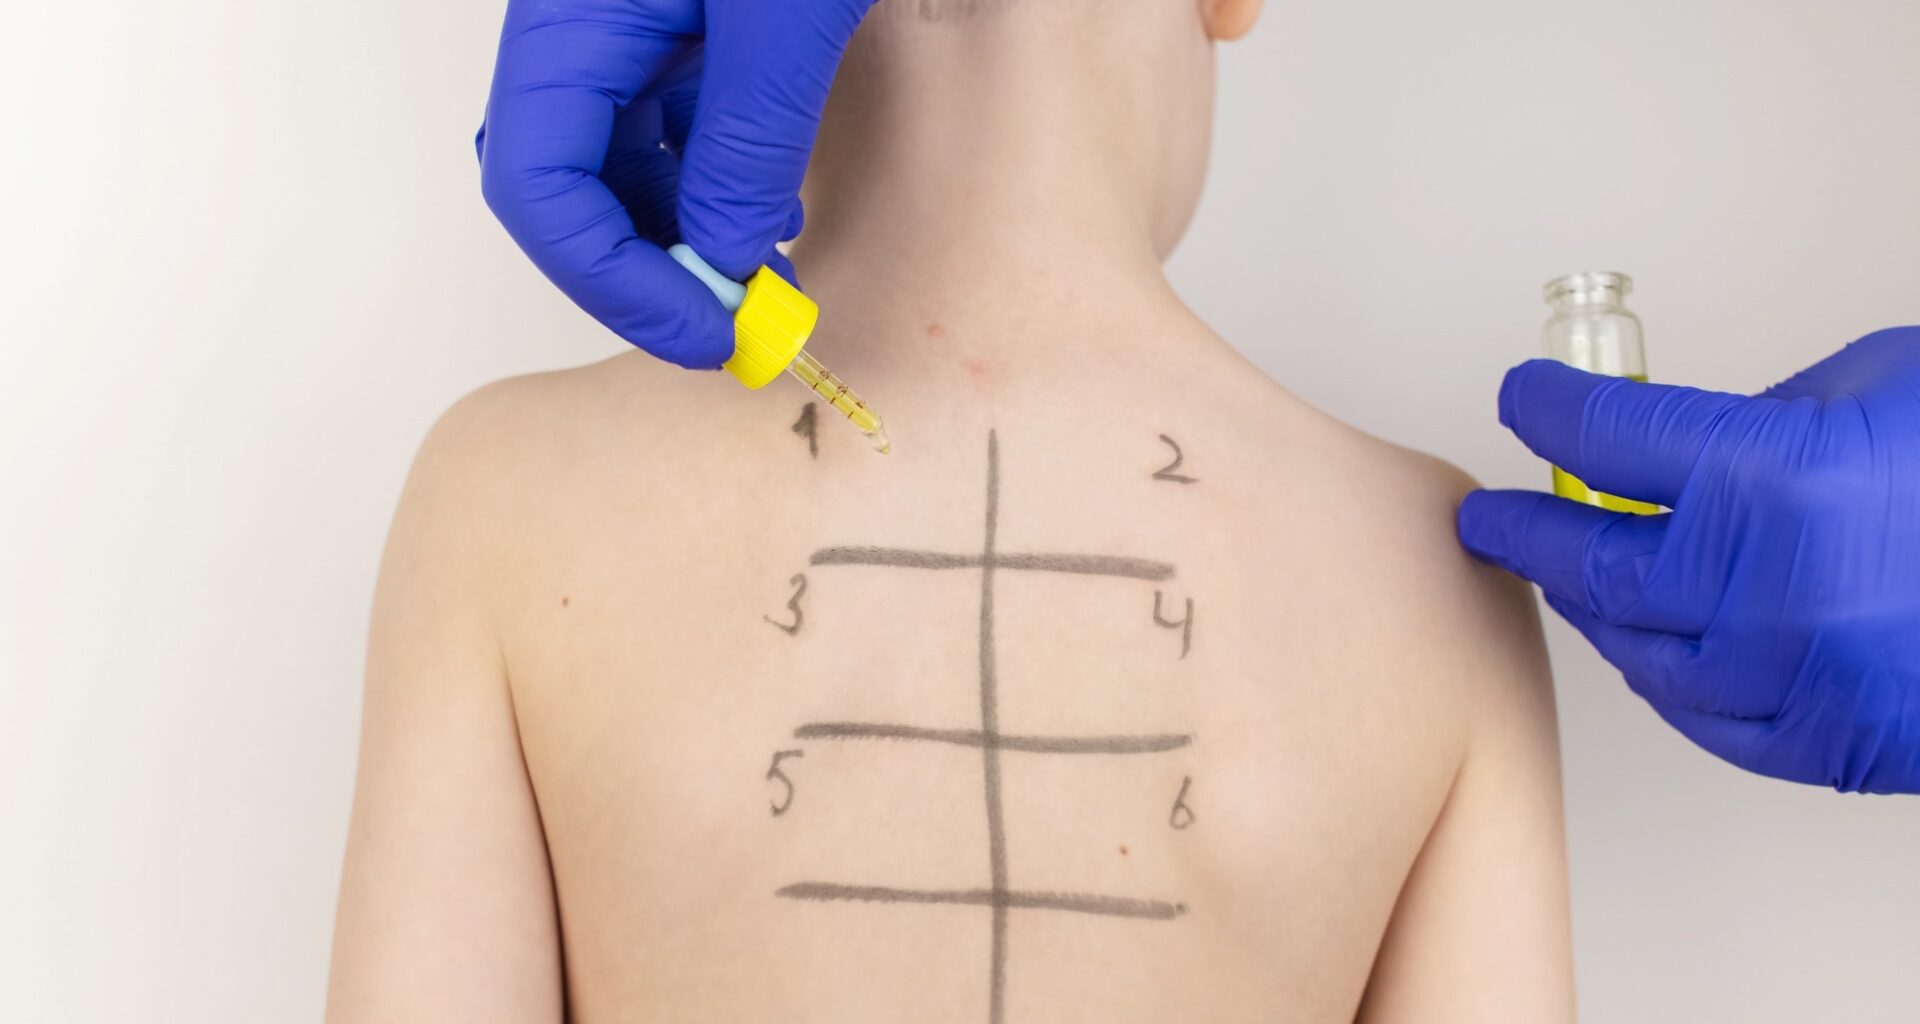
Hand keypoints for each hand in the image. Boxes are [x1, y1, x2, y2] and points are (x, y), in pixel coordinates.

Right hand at [476, 0, 876, 366]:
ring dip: (682, 239)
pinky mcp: (672, 19)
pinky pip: (666, 125)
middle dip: (646, 274)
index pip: (536, 185)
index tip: (708, 331)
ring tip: (767, 283)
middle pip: (565, 187)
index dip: (615, 283)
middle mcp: (572, 27)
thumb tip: (725, 260)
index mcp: (564, 20)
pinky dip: (709, 186)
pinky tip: (770, 214)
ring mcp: (619, 22)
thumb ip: (750, 138)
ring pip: (617, 163)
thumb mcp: (789, 17)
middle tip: (735, 332)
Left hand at [1458, 328, 1919, 793]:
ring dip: (1593, 606)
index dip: (1548, 407)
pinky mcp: (1832, 742)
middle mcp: (1764, 588)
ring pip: (1636, 647)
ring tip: (1567, 574)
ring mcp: (1796, 676)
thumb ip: (1762, 416)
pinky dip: (1668, 678)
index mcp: (1770, 476)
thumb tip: (1678, 445)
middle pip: (1590, 558)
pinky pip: (1707, 717)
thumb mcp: (1877, 390)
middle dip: (1528, 530)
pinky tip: (1649, 649)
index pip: (1604, 433)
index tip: (1524, 397)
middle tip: (1490, 516)